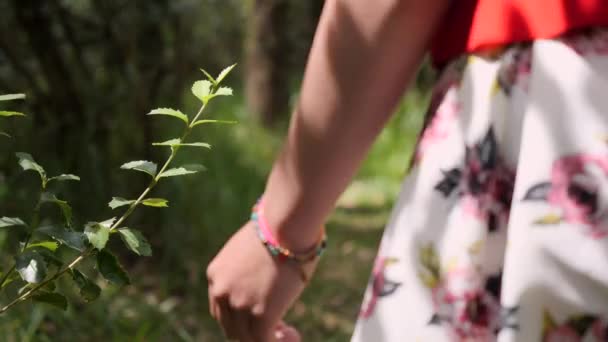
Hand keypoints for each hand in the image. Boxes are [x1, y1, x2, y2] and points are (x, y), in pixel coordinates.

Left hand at [206, 221, 316, 340]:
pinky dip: (280, 341)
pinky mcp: (261, 314)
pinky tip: (294, 336)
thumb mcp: (250, 250)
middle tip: (276, 326)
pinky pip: (265, 341)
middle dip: (251, 330)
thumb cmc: (277, 230)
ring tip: (287, 333)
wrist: (286, 225)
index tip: (259, 313)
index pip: (221, 308)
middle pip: (230, 326)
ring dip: (266, 338)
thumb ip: (248, 270)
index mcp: (215, 274)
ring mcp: (240, 304)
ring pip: (247, 337)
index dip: (240, 316)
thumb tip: (263, 283)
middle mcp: (221, 292)